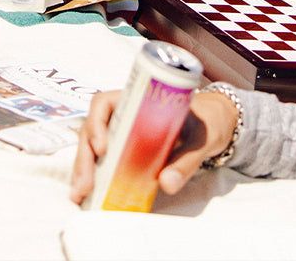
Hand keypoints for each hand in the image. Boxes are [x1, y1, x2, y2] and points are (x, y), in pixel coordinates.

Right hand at [69, 87, 237, 203]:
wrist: (214, 124)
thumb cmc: (206, 121)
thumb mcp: (201, 139)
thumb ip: (186, 160)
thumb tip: (166, 184)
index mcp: (138, 99)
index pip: (105, 102)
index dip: (96, 123)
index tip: (101, 148)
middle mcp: (125, 114)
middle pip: (93, 129)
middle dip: (84, 157)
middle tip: (84, 185)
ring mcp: (123, 132)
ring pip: (93, 146)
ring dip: (83, 169)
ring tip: (80, 195)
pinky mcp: (127, 151)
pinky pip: (105, 160)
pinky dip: (95, 176)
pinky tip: (89, 195)